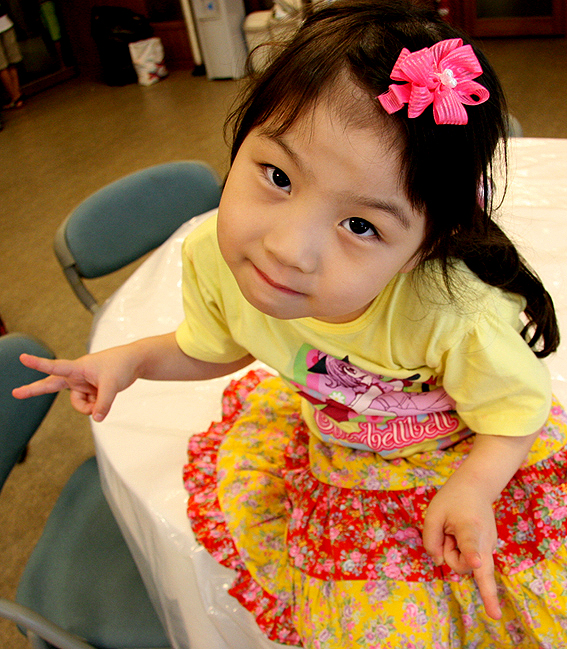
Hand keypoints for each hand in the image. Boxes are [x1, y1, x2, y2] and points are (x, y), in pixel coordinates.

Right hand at [12, 346, 140, 421]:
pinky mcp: (89, 390)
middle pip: (52, 385)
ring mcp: (82, 384)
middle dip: (34, 390)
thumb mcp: (112, 385)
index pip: (55, 366)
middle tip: (15, 392)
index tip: (23, 358)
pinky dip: (96, 406)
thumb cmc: (121, 365)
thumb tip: (96, 418)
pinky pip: (88, 405)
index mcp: (78, 367)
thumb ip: (103, 403)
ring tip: (103, 396)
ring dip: (89, 406)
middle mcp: (76, 376)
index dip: (38, 363)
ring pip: (78, 404)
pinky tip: (104, 397)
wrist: (134, 362)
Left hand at [423, 482, 501, 619]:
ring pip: (465, 565)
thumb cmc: (451, 500)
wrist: (476, 488)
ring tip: (452, 531)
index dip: (471, 554)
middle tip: (454, 546)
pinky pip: (468, 561)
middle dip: (455, 559)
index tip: (477, 562)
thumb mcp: (433, 513)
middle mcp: (484, 540)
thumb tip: (438, 563)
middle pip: (471, 567)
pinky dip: (459, 551)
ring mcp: (489, 547)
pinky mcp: (488, 551)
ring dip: (453, 551)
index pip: (469, 543)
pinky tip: (459, 535)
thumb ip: (430, 540)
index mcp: (468, 526)